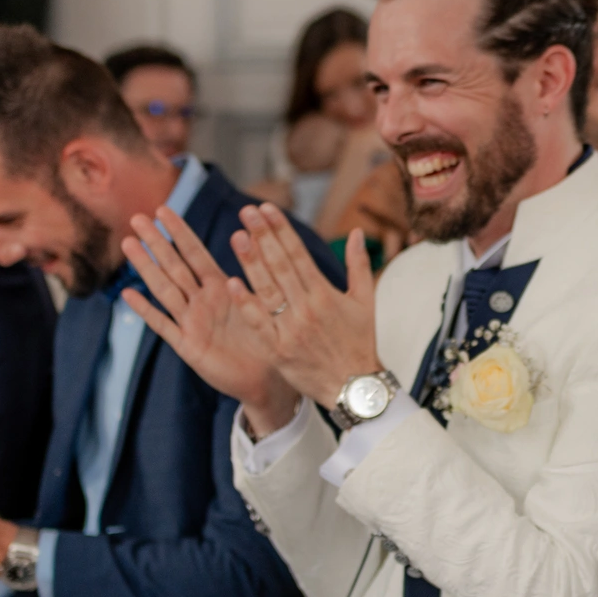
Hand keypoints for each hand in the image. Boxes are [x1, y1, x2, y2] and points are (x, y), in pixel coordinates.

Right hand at [121, 207, 297, 430]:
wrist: (267, 378)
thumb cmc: (267, 339)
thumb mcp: (262, 304)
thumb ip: (253, 278)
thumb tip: (252, 240)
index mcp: (221, 288)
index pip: (196, 254)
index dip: (180, 233)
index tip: (164, 209)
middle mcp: (202, 301)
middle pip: (175, 266)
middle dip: (156, 242)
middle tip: (137, 217)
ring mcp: (192, 322)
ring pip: (165, 289)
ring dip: (146, 268)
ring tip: (129, 244)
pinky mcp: (188, 346)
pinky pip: (164, 326)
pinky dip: (147, 310)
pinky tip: (129, 294)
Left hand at [227, 204, 380, 410]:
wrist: (355, 387)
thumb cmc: (359, 342)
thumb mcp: (366, 301)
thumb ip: (358, 264)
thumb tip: (356, 231)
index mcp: (326, 293)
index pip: (298, 254)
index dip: (280, 229)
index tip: (266, 208)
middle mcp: (308, 308)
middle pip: (280, 266)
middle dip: (262, 236)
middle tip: (246, 212)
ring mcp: (292, 329)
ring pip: (268, 290)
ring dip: (251, 262)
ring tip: (236, 237)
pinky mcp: (279, 350)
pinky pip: (259, 324)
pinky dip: (246, 304)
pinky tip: (232, 284)